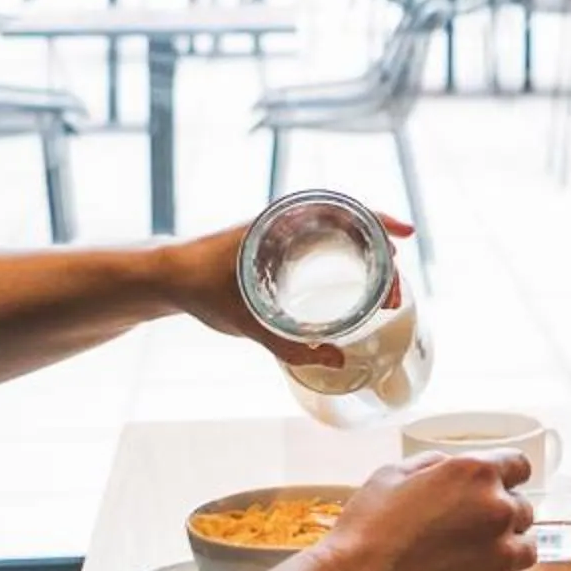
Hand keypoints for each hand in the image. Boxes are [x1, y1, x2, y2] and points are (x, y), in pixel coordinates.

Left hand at [159, 212, 416, 369]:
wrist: (165, 277)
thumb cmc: (199, 289)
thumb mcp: (245, 322)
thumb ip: (289, 346)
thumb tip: (337, 359)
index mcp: (282, 224)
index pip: (344, 211)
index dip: (380, 220)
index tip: (405, 235)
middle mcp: (287, 222)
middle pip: (351, 227)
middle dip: (382, 255)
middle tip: (393, 295)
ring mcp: (285, 235)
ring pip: (340, 238)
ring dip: (368, 260)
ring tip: (384, 296)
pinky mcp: (279, 249)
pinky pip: (324, 246)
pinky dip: (349, 262)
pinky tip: (358, 287)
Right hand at [306, 452, 536, 570]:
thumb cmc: (366, 532)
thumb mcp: (391, 475)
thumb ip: (433, 465)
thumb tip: (450, 468)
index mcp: (475, 474)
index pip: (519, 466)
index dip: (505, 478)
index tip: (494, 492)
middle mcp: (499, 510)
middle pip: (522, 510)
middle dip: (499, 519)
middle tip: (465, 536)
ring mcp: (505, 556)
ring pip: (525, 550)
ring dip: (504, 554)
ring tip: (467, 566)